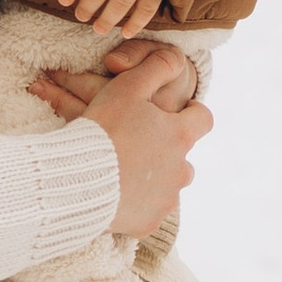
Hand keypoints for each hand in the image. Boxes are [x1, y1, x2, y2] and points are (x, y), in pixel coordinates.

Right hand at [30, 46, 210, 238]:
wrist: (78, 181)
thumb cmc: (103, 131)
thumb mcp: (127, 87)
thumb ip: (156, 67)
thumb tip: (177, 58)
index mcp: (180, 135)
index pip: (203, 118)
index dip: (192, 112)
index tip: (177, 111)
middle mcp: (180, 170)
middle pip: (185, 158)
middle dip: (167, 151)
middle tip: (139, 144)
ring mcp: (165, 200)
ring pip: (169, 186)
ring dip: (153, 178)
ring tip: (126, 172)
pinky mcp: (147, 223)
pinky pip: (148, 211)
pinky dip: (136, 203)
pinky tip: (115, 196)